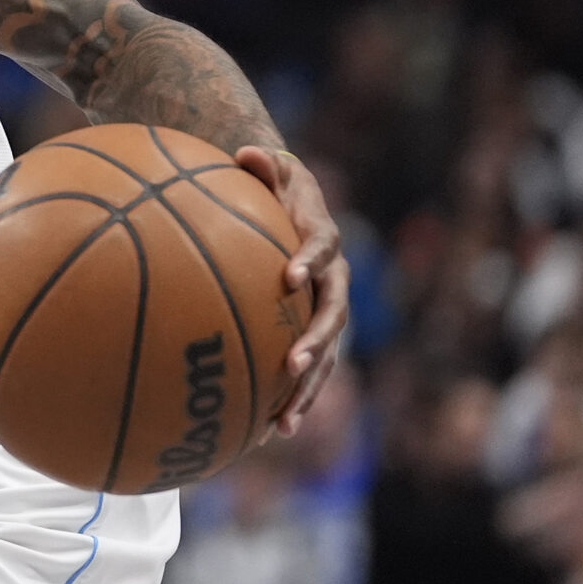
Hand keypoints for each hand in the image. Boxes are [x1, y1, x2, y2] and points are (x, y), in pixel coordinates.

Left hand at [235, 145, 349, 437]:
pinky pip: (308, 370)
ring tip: (284, 422)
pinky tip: (269, 431)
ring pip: (328, 355)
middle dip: (316, 341)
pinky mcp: (314, 335)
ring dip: (308, 388)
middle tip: (293, 364)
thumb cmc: (275, 185)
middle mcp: (334, 281)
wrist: (295, 207)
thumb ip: (264, 163)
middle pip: (333, 315)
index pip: (323, 250)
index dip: (309, 261)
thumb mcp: (273, 167)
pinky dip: (291, 398)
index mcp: (323, 240)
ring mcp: (327, 312)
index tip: (290, 277)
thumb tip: (247, 152)